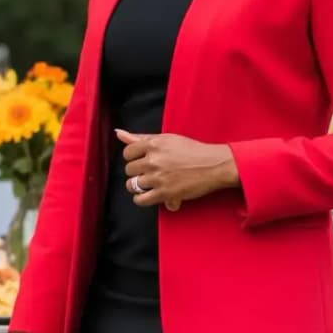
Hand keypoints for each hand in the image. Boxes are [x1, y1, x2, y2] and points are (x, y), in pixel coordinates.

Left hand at [116, 129, 238, 209]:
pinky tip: (147, 196)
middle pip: (129, 169)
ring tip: (149, 184)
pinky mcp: (164, 193)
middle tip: (149, 173)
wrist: (214, 165)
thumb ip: (141, 137)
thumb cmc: (193, 151)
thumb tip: (118, 133)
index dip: (134, 158)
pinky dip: (141, 199)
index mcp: (154, 144)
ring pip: (133, 185)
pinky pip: (141, 199)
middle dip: (137, 172)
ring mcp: (158, 178)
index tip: (142, 161)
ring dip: (139, 186)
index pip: (128, 153)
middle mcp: (153, 160)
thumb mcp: (167, 139)